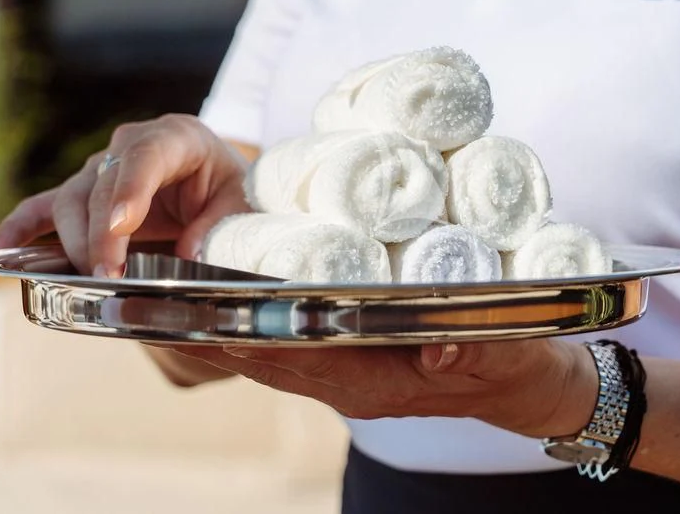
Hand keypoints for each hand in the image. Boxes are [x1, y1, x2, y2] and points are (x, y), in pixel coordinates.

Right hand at [0, 114, 250, 275]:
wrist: (223, 186)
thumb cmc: (235, 195)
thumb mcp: (243, 207)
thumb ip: (221, 227)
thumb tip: (190, 254)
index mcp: (179, 137)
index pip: (147, 156)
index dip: (131, 190)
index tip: (122, 226)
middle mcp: (133, 145)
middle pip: (101, 185)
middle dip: (101, 234)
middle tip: (109, 275)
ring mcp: (102, 167)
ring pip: (72, 200)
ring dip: (74, 242)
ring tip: (90, 278)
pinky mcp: (83, 193)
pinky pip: (42, 208)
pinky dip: (20, 228)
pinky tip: (0, 252)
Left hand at [153, 338, 599, 437]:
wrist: (524, 382)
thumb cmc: (514, 365)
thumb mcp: (505, 355)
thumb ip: (474, 351)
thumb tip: (435, 350)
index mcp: (378, 383)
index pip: (299, 363)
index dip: (250, 341)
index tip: (202, 319)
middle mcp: (350, 381)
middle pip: (265, 360)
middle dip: (211, 335)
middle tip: (156, 299)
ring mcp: (344, 372)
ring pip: (266, 355)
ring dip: (218, 331)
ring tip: (165, 297)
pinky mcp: (347, 358)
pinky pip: (284, 347)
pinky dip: (248, 326)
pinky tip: (219, 301)